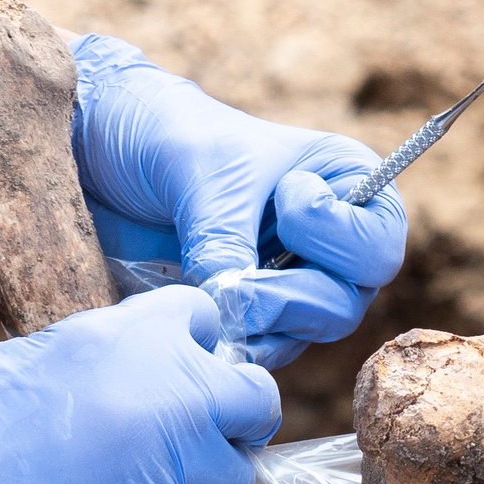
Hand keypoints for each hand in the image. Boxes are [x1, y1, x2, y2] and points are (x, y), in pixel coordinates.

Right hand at [0, 287, 280, 483]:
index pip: (209, 320)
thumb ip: (108, 359)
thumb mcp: (32, 361)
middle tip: (182, 442)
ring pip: (233, 478)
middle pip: (252, 401)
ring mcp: (169, 473)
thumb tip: (155, 374)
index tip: (173, 376)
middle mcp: (164, 398)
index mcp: (125, 336)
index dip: (195, 350)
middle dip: (227, 419)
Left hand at [69, 35, 406, 367]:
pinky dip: (240, 345)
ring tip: (215, 301)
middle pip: (347, 302)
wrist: (106, 154)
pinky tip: (207, 329)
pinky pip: (265, 348)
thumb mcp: (203, 172)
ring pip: (307, 333)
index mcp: (345, 184)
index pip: (377, 245)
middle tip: (237, 286)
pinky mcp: (252, 312)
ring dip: (264, 326)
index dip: (335, 237)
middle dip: (292, 298)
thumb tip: (232, 305)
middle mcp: (331, 240)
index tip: (283, 198)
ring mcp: (293, 281)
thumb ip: (225, 237)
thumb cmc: (168, 135)